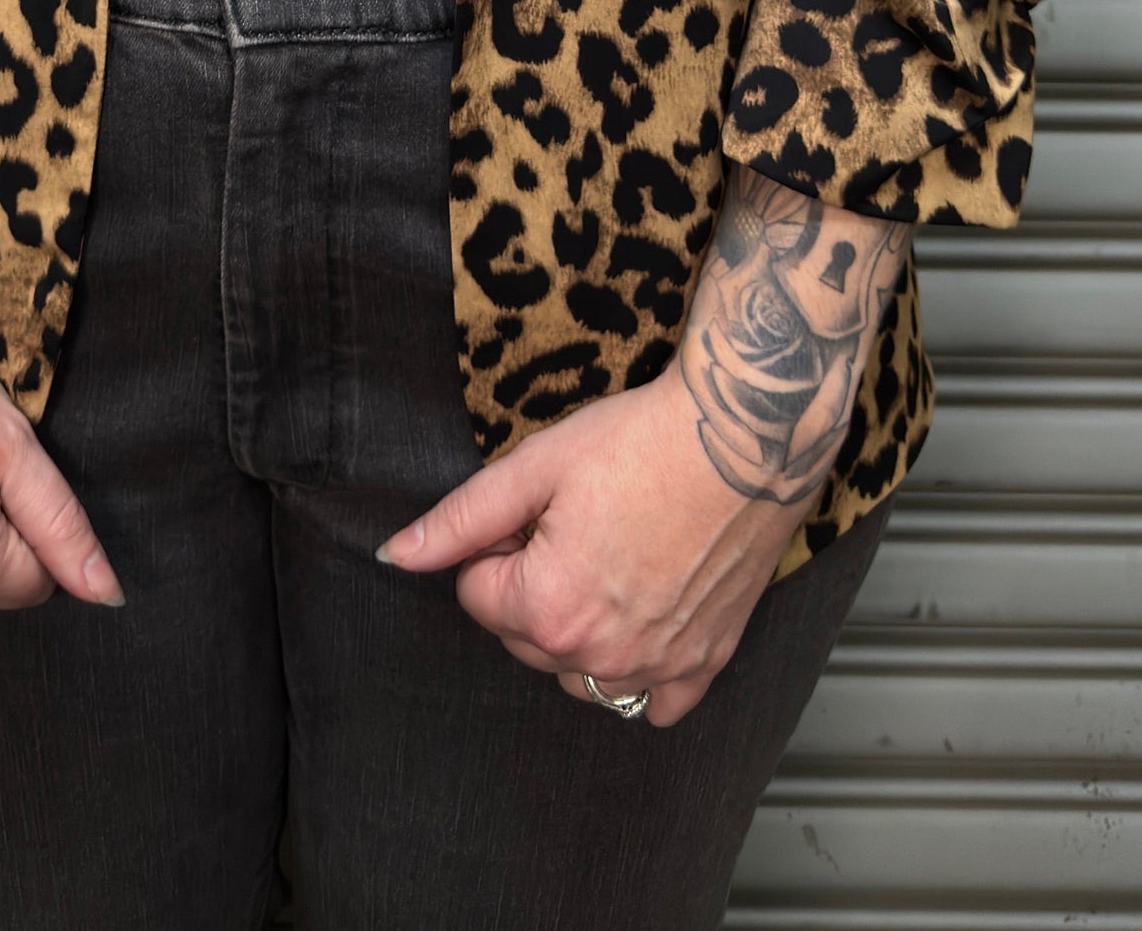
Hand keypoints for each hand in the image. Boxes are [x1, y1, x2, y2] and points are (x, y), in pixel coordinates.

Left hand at [378, 166, 904, 723]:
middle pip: (525, 638)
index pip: (478, 597)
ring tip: (607, 557)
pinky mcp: (707, 662)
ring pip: (580, 676)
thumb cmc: (641, 442)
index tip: (535, 509)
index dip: (497, 545)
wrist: (745, 437)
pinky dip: (640, 674)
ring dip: (576, 632)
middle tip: (571, 522)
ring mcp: (660, 667)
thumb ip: (461, 520)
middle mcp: (603, 657)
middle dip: (530, 585)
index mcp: (550, 610)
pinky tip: (643, 616)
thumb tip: (396, 554)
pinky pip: (654, 704)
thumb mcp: (536, 466)